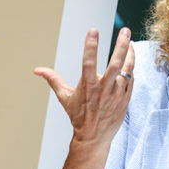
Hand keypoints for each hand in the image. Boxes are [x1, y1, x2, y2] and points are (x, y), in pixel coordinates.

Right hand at [34, 27, 134, 147]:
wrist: (93, 138)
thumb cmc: (78, 116)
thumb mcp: (64, 97)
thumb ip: (53, 79)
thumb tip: (37, 70)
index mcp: (87, 86)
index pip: (88, 62)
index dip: (90, 46)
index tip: (93, 30)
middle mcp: (103, 90)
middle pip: (114, 64)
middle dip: (120, 46)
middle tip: (125, 31)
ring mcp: (116, 94)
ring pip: (127, 70)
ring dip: (130, 55)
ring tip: (130, 42)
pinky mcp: (125, 99)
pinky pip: (131, 80)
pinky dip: (131, 68)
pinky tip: (130, 58)